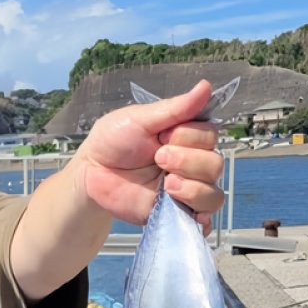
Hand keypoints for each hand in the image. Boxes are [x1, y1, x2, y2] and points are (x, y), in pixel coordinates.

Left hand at [74, 80, 224, 232]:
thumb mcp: (141, 118)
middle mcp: (191, 163)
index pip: (211, 135)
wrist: (92, 172)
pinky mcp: (176, 213)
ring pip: (213, 194)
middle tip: (158, 158)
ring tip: (166, 184)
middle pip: (215, 164)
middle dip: (187, 161)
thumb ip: (176, 108)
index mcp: (186, 136)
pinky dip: (199, 218)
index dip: (189, 136)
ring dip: (192, 188)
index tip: (162, 136)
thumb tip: (206, 86)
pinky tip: (179, 206)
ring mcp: (186, 189)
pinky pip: (203, 220)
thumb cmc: (113, 141)